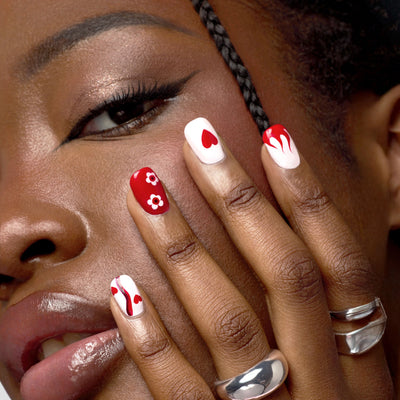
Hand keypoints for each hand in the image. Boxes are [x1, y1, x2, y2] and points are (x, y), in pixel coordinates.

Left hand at [110, 118, 392, 398]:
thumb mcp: (355, 383)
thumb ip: (329, 327)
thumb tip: (295, 244)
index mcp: (364, 366)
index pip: (338, 262)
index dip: (309, 197)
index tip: (273, 139)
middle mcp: (327, 388)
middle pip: (284, 273)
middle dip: (241, 198)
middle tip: (200, 140)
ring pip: (229, 320)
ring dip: (184, 248)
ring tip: (146, 189)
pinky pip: (186, 396)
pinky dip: (153, 342)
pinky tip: (121, 290)